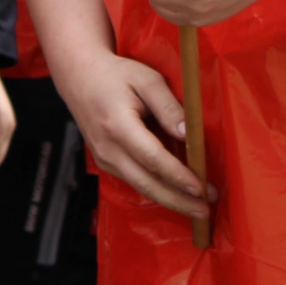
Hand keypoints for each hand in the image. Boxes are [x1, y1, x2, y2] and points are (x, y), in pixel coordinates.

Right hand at [47, 43, 210, 218]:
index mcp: (118, 125)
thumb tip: (188, 134)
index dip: (178, 176)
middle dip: (179, 200)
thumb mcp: (147, 79)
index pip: (152, 158)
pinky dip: (156, 191)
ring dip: (170, 200)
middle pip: (146, 183)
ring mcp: (103, 158)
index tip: (201, 188)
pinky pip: (133, 181)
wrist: (79, 76)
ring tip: (198, 207)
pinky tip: (176, 194)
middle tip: (206, 210)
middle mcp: (107, 147)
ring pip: (140, 187)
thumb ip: (169, 106)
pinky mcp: (105, 162)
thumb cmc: (115, 74)